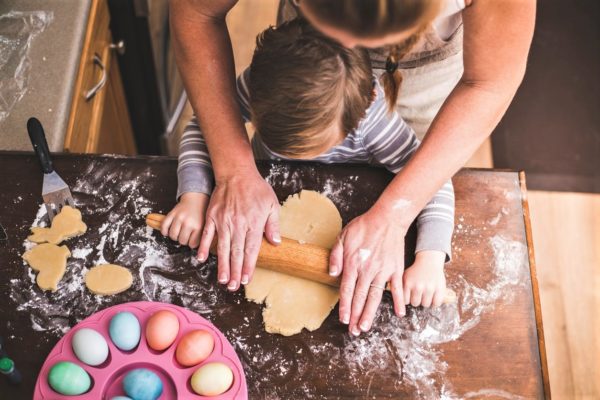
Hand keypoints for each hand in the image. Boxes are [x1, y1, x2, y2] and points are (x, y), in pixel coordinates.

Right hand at [161, 192, 209, 247]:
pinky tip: (169, 231)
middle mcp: (188, 223)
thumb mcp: (205, 225)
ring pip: (172, 236)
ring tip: (179, 232)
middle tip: (186, 234)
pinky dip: (164, 231)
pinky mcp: (171, 213)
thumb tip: (200, 254)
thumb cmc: (201, 214)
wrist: (196, 198)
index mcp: (199, 227)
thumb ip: (202, 237)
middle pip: (181, 241)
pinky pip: (164, 227)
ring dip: (175, 236)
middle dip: (184, 240)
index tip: (193, 239)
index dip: (192, 243)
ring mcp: (179, 218)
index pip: (192, 244)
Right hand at [198, 170, 280, 291]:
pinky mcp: (212, 216)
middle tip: (232, 286)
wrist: (236, 173)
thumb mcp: (272, 204)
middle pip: (236, 252)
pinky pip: (206, 234)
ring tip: (221, 280)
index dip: (248, 266)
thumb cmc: (256, 189)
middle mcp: (238, 224)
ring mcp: (223, 221)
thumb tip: (275, 243)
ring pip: (222, 247)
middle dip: (234, 271)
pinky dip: (203, 247)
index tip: (245, 279)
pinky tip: (201, 258)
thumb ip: (273, 224)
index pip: (251, 250)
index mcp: (254, 223)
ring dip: (222, 265)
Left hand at [329, 205, 407, 335]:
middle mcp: (368, 270)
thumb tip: (332, 273)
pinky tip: (400, 314)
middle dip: (356, 316)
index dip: (345, 306)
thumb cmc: (364, 226)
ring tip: (366, 327)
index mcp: (353, 263)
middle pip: (360, 297)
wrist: (388, 218)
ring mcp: (383, 271)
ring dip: (370, 314)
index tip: (344, 319)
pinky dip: (400, 302)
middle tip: (354, 331)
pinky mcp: (396, 269)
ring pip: (375, 297)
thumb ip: (336, 256)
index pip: (347, 290)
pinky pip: (398, 288)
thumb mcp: (343, 236)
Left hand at [403, 250, 446, 307]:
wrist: (429, 262)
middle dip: (416, 300)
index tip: (410, 295)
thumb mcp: (404, 277)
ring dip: (425, 301)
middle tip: (419, 294)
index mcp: (408, 283)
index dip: (408, 299)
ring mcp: (429, 288)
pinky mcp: (440, 289)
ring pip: (426, 304)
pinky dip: (435, 302)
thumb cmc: (415, 272)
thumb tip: (398, 304)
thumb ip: (400, 288)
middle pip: (415, 303)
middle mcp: (418, 286)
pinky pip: (436, 303)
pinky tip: (433, 296)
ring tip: (425, 294)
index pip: (405, 301)